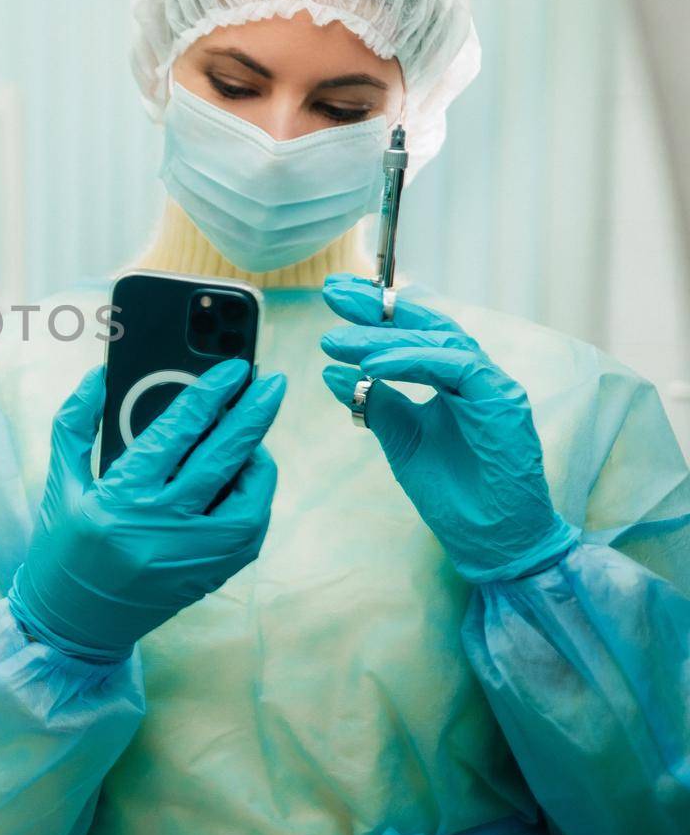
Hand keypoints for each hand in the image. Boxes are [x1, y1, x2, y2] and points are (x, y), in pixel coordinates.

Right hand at [7, 358, 284, 662]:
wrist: (72, 624)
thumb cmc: (62, 548)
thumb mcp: (62, 482)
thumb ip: (75, 424)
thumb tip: (96, 376)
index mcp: (120, 498)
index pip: (176, 433)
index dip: (210, 395)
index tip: (233, 369)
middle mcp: (160, 528)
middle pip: (222, 459)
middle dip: (252, 414)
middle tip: (272, 383)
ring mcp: (191, 557)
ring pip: (248, 500)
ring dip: (259, 461)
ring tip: (253, 437)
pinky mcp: (208, 577)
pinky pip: (249, 532)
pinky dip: (256, 499)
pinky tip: (246, 478)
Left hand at [319, 273, 578, 581]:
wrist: (492, 541)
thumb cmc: (455, 495)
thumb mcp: (401, 441)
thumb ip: (375, 403)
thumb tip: (331, 370)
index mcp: (454, 381)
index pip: (414, 333)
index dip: (376, 312)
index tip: (335, 295)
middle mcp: (475, 376)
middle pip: (426, 325)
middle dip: (377, 308)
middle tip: (332, 292)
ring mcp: (492, 387)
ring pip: (437, 341)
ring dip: (383, 337)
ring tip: (336, 340)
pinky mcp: (502, 403)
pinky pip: (454, 367)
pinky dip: (411, 362)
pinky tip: (372, 366)